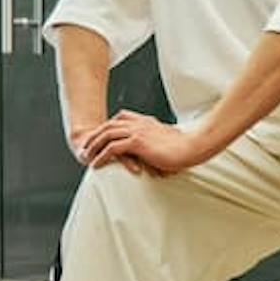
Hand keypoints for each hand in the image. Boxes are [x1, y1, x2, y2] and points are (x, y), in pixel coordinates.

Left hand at [78, 110, 209, 174]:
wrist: (193, 147)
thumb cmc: (187, 147)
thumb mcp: (170, 139)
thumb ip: (161, 140)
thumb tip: (161, 147)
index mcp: (147, 122)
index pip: (122, 117)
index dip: (109, 125)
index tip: (102, 135)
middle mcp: (140, 124)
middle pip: (109, 125)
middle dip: (95, 136)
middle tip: (86, 148)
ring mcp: (138, 131)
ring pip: (107, 135)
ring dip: (94, 146)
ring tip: (87, 157)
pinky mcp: (138, 142)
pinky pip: (113, 148)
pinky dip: (102, 156)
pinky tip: (97, 164)